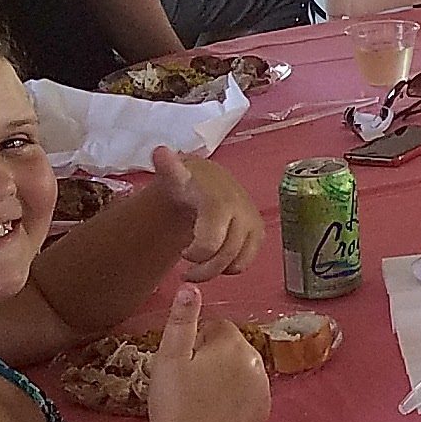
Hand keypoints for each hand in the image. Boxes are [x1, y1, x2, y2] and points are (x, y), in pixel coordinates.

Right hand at [147, 284, 269, 421]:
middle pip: (233, 347)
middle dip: (214, 356)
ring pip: (243, 369)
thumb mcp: (169, 356)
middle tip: (189, 381)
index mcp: (233, 344)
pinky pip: (250, 393)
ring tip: (201, 397)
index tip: (183, 361)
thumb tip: (190, 287)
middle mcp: (256, 361)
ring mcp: (263, 388)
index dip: (196, 341)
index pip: (218, 327)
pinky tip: (216, 410)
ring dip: (227, 375)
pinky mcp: (263, 411)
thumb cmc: (173, 401)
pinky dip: (237, 397)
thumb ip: (182, 318)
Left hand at [149, 146, 264, 281]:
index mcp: (221, 203)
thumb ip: (168, 167)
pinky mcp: (260, 233)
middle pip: (223, 257)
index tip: (184, 251)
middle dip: (203, 268)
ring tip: (199, 264)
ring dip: (215, 270)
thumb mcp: (177, 175)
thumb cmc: (190, 181)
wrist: (210, 179)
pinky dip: (230, 267)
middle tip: (186, 267)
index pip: (211, 244)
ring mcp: (253, 224)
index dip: (197, 254)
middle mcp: (242, 212)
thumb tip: (160, 152)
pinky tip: (215, 258)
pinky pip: (247, 262)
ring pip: (237, 264)